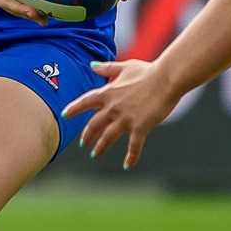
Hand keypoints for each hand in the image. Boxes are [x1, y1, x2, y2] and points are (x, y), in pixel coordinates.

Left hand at [64, 58, 181, 165]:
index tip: (64, 115)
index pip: (85, 102)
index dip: (73, 109)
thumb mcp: (125, 67)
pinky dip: (130, 157)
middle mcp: (113, 107)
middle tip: (83, 143)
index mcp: (108, 93)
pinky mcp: (140, 128)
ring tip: (94, 155)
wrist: (167, 79)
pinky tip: (127, 165)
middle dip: (87, 135)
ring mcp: (125, 119)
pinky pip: (133, 146)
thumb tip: (92, 65)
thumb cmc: (148, 71)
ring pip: (108, 138)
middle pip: (94, 124)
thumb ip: (107, 68)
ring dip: (100, 148)